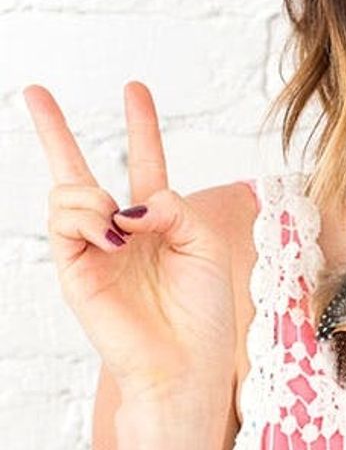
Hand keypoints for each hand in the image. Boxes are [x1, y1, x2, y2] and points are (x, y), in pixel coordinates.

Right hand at [24, 81, 235, 410]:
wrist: (185, 360)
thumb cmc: (203, 307)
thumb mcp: (205, 242)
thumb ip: (173, 206)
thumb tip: (127, 202)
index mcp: (158, 221)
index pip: (145, 163)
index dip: (142, 126)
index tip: (135, 89)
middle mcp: (121, 229)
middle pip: (79, 171)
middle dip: (55, 130)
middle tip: (36, 90)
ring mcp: (92, 248)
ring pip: (68, 192)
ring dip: (92, 194)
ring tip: (119, 224)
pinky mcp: (74, 268)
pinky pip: (64, 221)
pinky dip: (87, 215)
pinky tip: (112, 233)